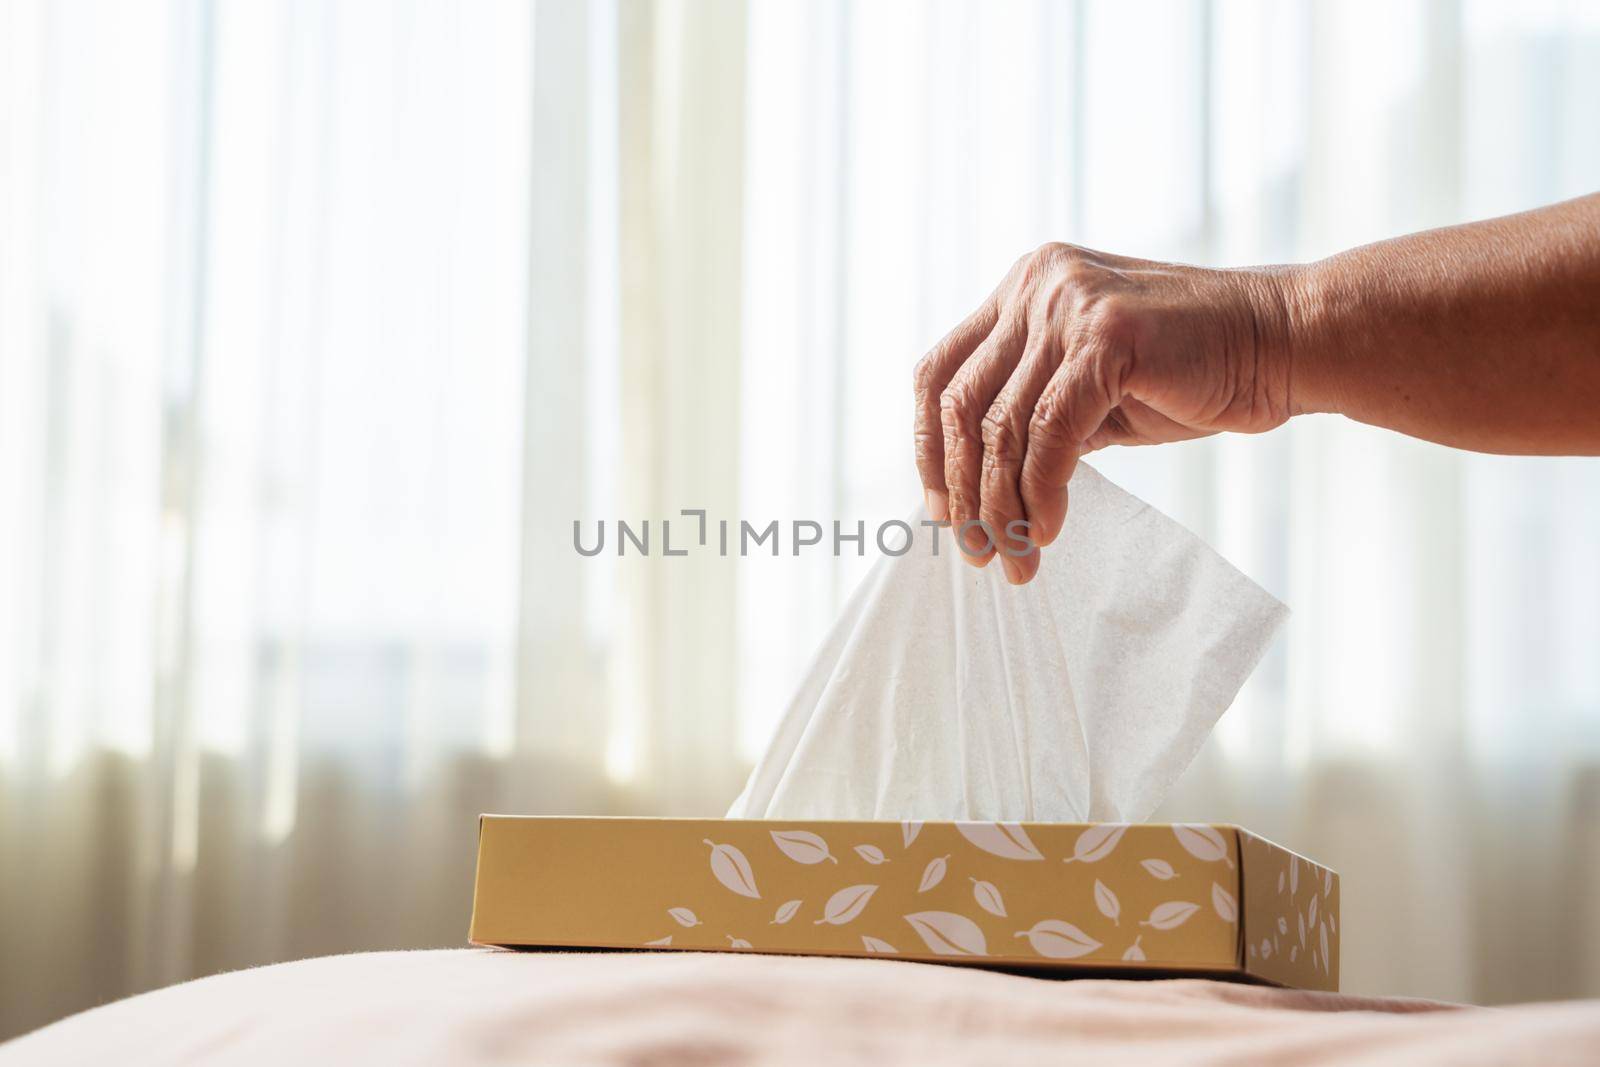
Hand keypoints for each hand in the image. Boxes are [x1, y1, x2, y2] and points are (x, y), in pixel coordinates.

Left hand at [912, 242, 1296, 583]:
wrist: (1283, 343)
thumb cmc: (1190, 373)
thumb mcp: (1090, 388)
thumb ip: (1033, 412)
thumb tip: (969, 482)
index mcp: (1024, 288)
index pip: (940, 372)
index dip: (929, 448)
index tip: (942, 511)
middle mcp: (1037, 285)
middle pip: (961, 405)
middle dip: (964, 491)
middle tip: (981, 552)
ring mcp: (1069, 304)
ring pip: (1002, 427)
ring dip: (1003, 507)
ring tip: (1018, 558)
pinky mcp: (1106, 338)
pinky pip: (1049, 432)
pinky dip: (1041, 491)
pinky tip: (1048, 530)